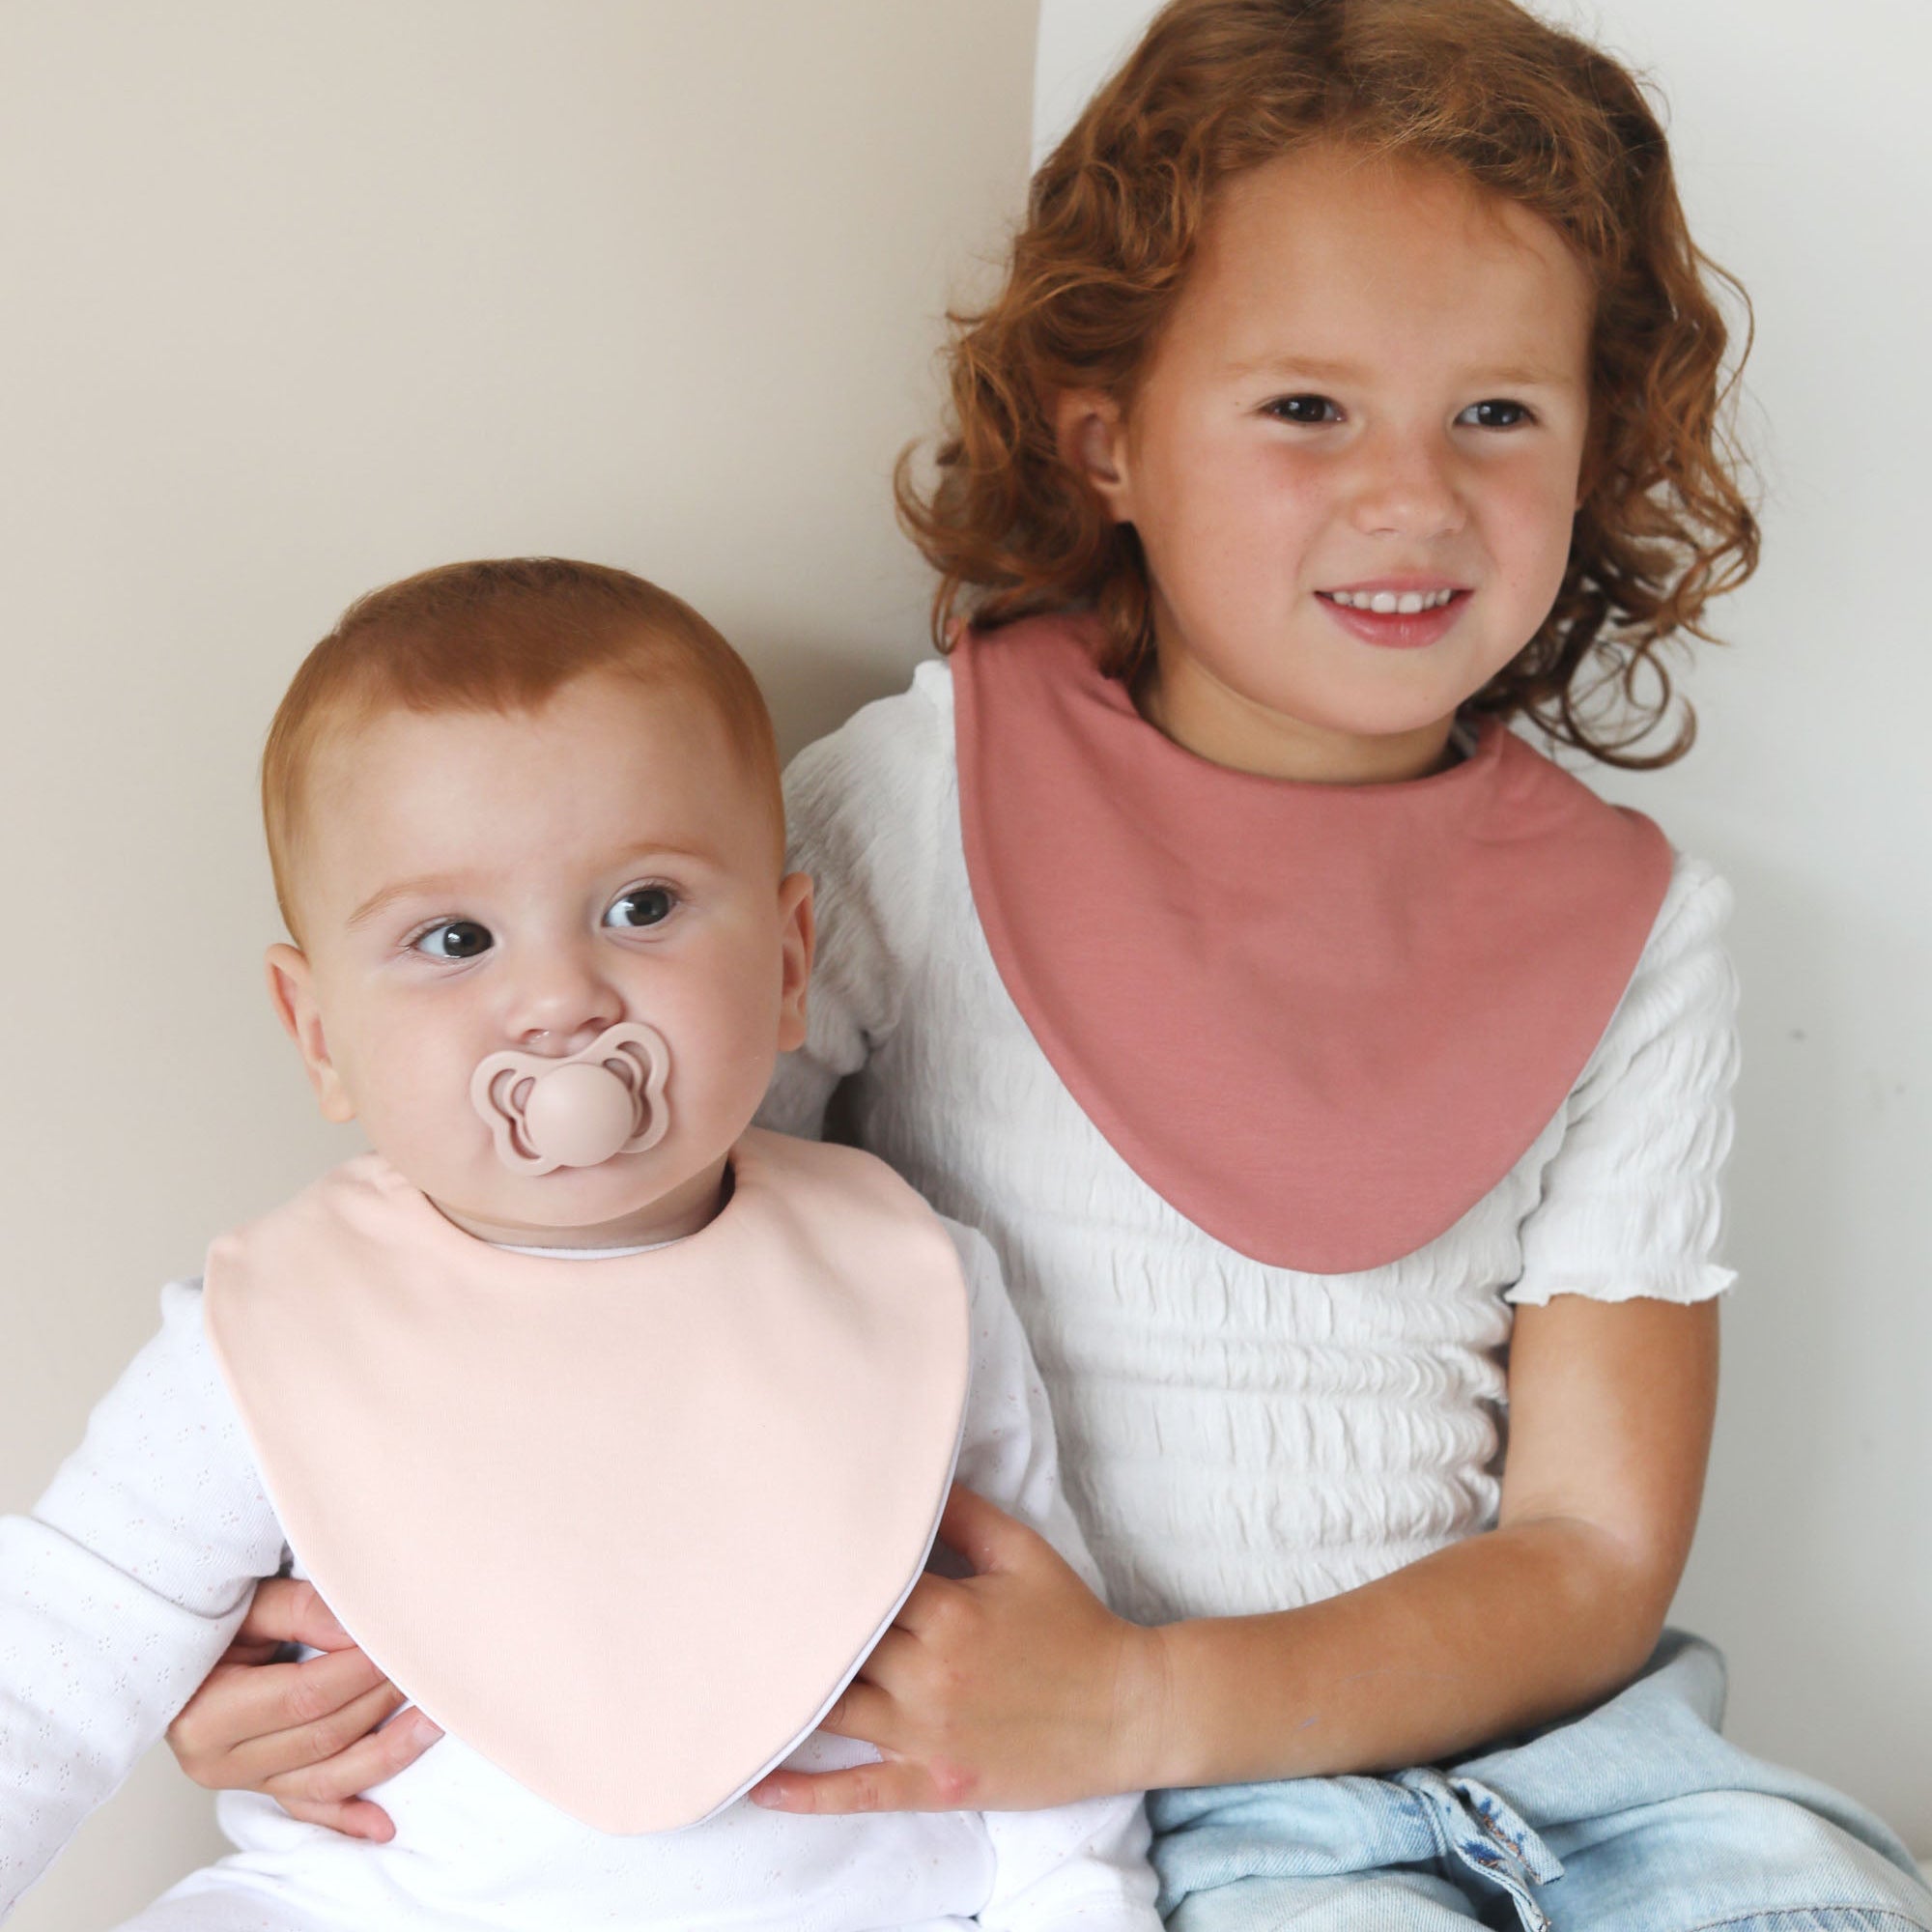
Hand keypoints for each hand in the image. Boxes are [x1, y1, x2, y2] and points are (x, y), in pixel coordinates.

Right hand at [166, 1576, 442, 1840]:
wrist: (175, 1655)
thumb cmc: (211, 1623)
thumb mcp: (247, 1606)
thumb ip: (302, 1613)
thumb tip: (359, 1628)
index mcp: (207, 1716)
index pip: (304, 1697)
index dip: (358, 1673)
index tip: (399, 1646)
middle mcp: (219, 1761)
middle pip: (322, 1737)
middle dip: (380, 1702)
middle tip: (425, 1670)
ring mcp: (240, 1782)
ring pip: (325, 1779)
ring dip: (385, 1755)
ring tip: (432, 1725)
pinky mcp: (259, 1788)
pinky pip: (307, 1806)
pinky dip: (347, 1817)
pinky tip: (383, 1825)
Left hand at [749, 1484, 1165, 1814]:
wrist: (1127, 1708)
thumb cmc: (1074, 1624)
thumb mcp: (1024, 1554)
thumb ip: (963, 1514)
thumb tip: (912, 1475)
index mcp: (950, 1613)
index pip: (863, 1587)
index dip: (817, 1572)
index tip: (769, 1553)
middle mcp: (930, 1675)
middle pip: (840, 1649)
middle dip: (792, 1629)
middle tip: (730, 1609)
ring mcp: (928, 1734)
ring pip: (836, 1714)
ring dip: (786, 1698)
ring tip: (731, 1678)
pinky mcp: (935, 1782)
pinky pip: (860, 1792)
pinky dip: (807, 1793)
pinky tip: (760, 1784)